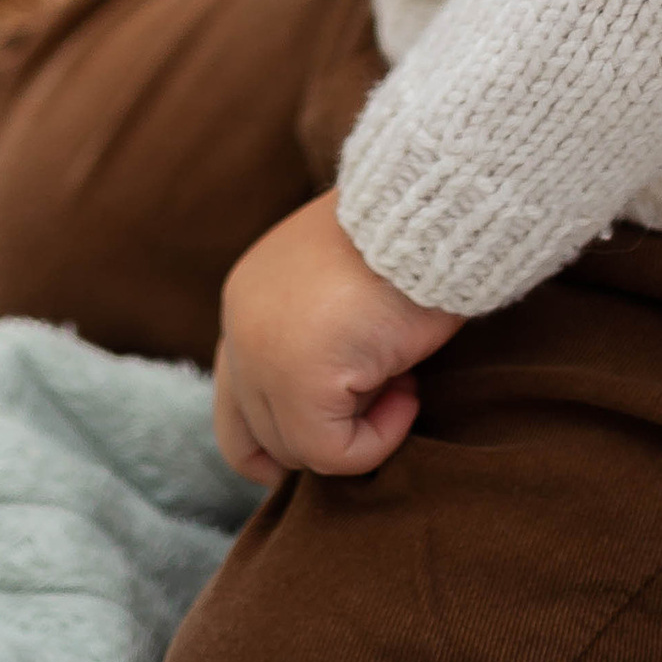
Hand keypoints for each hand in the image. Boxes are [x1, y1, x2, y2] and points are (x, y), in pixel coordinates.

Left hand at [212, 190, 461, 485]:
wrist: (427, 209)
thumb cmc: (403, 241)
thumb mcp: (341, 292)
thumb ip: (313, 344)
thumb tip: (332, 418)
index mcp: (245, 302)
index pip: (234, 403)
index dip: (277, 440)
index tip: (336, 436)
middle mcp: (240, 330)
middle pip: (258, 436)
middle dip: (325, 432)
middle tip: (387, 390)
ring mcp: (260, 357)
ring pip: (298, 450)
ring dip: (359, 430)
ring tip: (403, 379)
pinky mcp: (299, 381)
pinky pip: (334, 452)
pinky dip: (380, 439)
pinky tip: (410, 389)